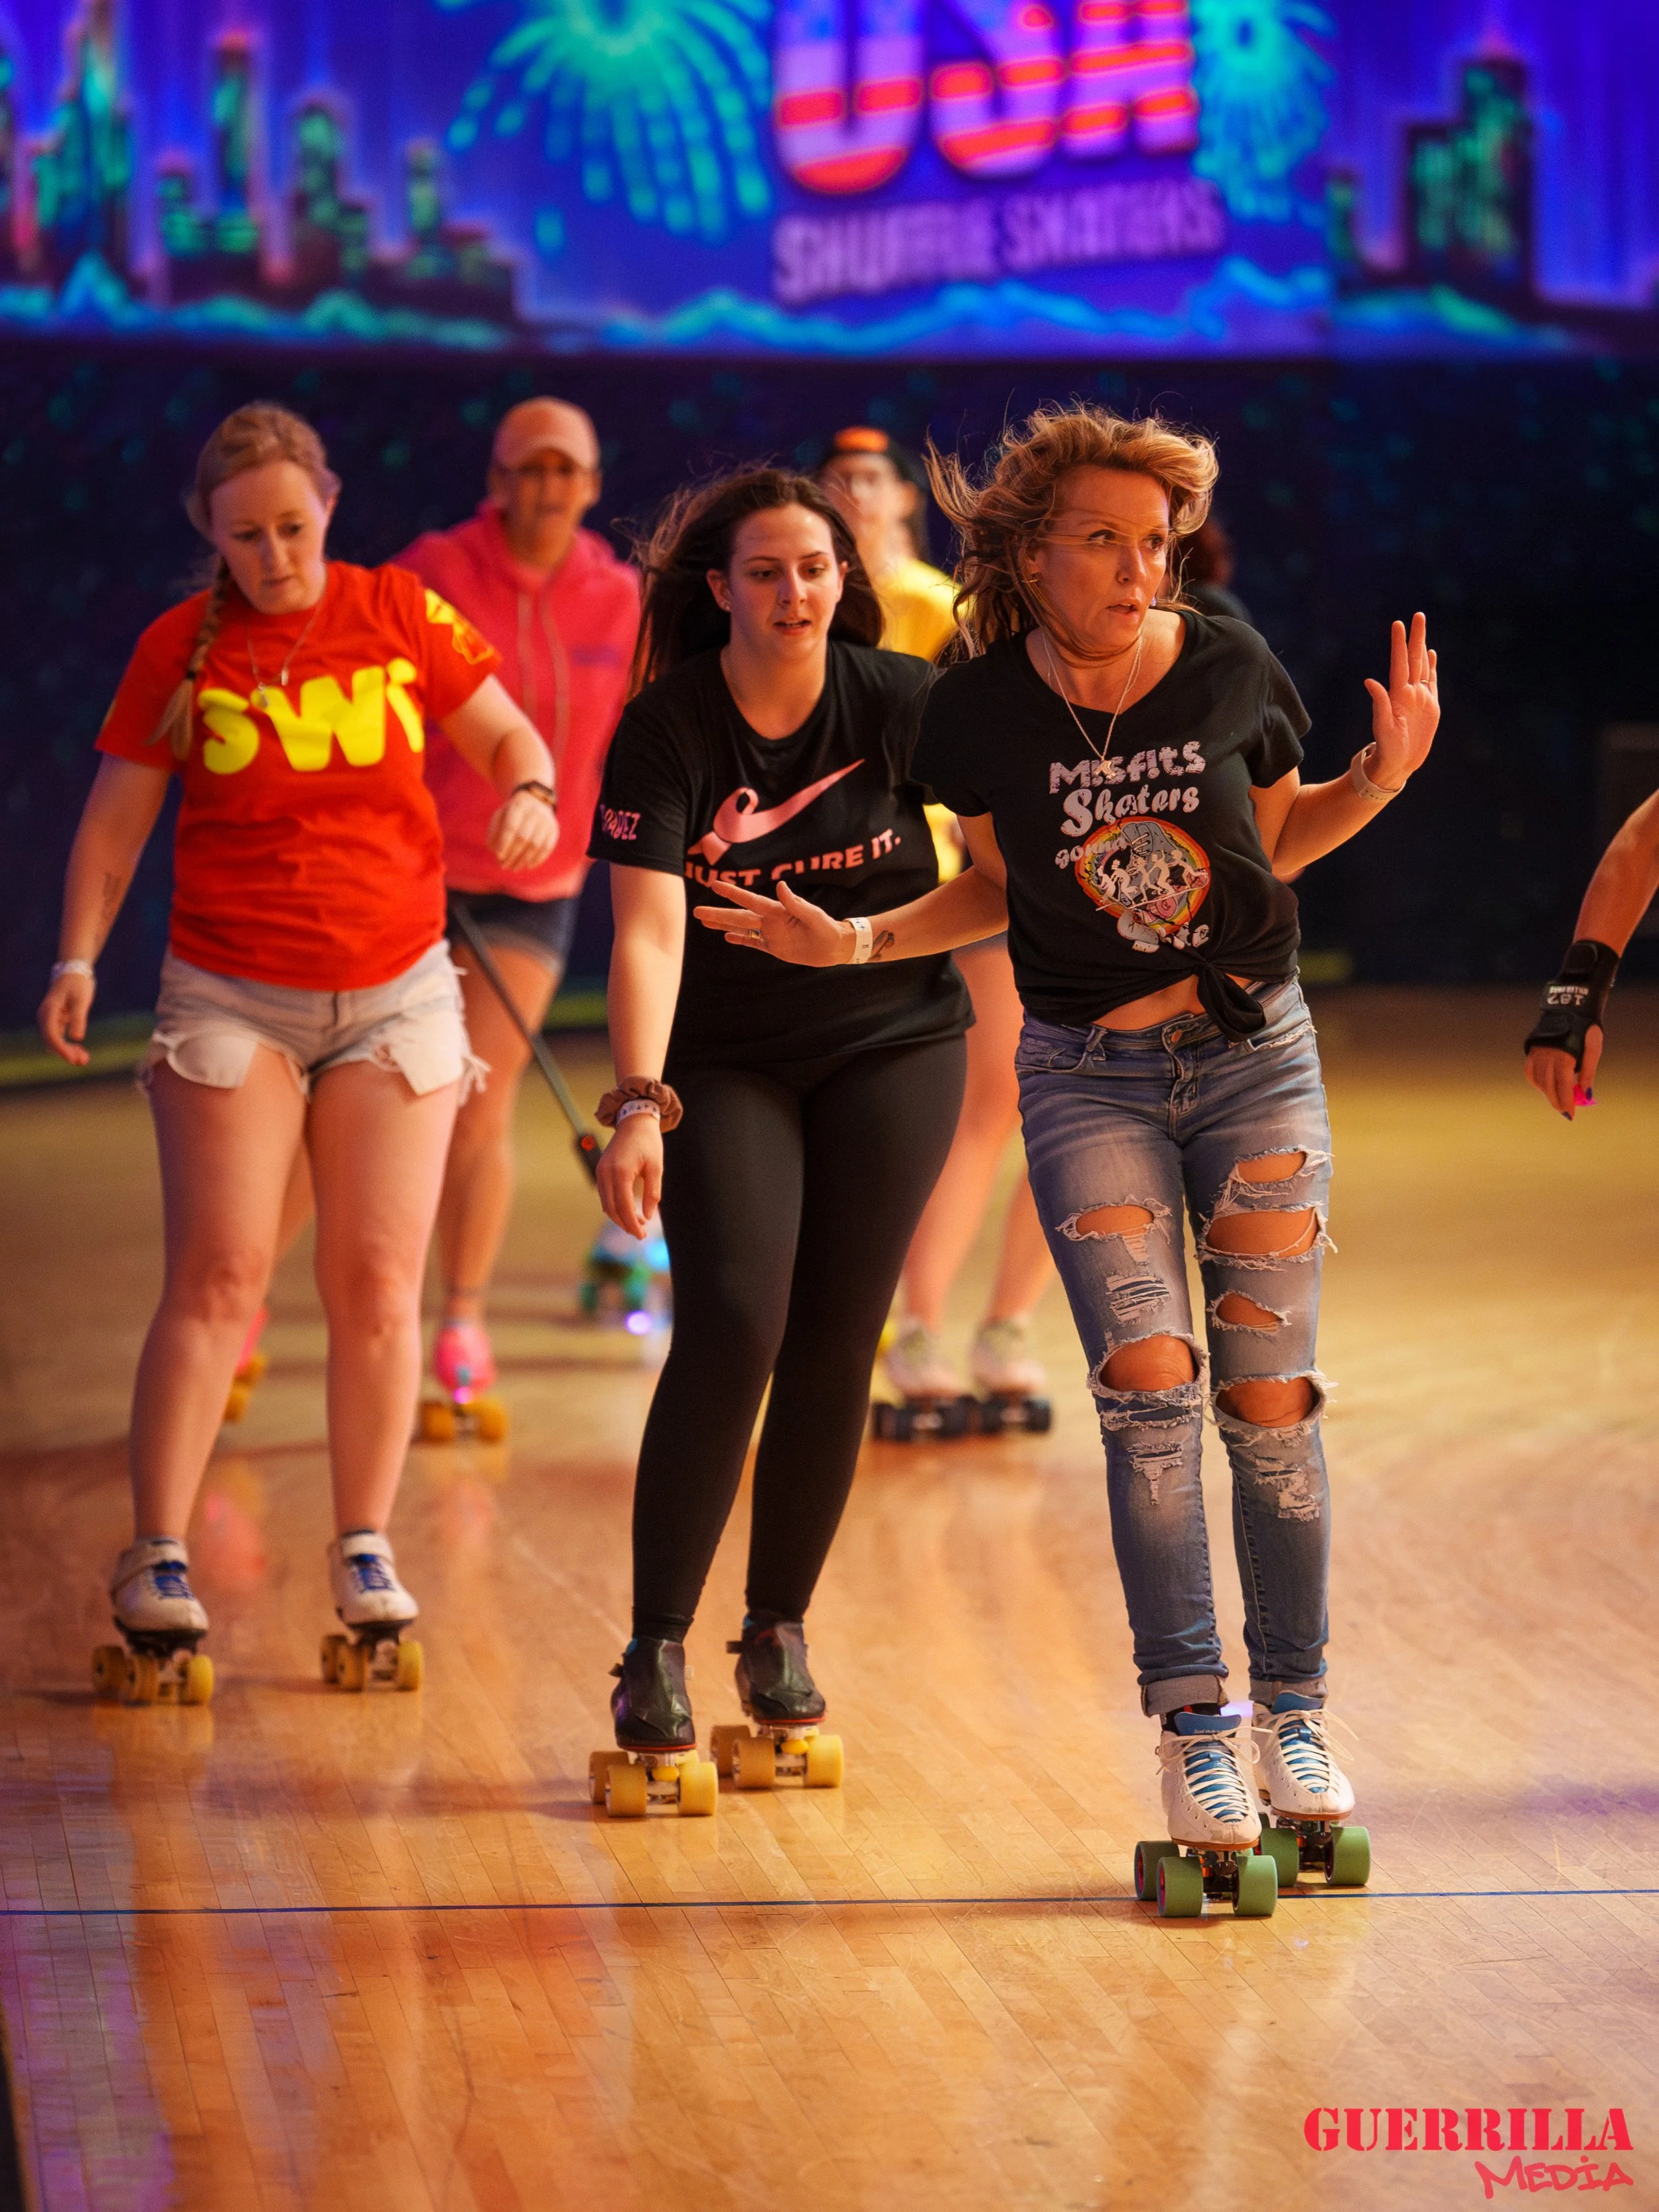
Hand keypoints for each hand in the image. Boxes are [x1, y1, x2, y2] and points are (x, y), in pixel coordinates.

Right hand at [38, 968, 95, 1066]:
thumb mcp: (81, 1000)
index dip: (62, 1049)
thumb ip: (78, 1018)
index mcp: (48, 1011)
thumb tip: (77, 1038)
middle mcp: (46, 1017)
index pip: (51, 1035)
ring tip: (85, 1060)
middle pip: (51, 1041)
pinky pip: (60, 1038)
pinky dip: (69, 1046)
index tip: (73, 1059)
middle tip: (83, 1061)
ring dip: (68, 1051)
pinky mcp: (58, 1021)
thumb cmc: (78, 984)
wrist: (75, 971)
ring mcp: (50, 1020)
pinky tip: (81, 1052)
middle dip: (66, 1053)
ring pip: (55, 1041)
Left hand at [487, 789, 557, 871]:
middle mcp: (535, 811)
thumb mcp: (500, 817)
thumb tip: (497, 853)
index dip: (504, 843)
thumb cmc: (512, 813)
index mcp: (519, 805)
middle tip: (504, 866)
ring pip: (535, 845)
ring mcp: (547, 820)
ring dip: (524, 860)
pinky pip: (547, 848)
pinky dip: (537, 859)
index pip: (511, 827)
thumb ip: (494, 833)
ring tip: (514, 868)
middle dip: (513, 854)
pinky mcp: (554, 829)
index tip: (498, 856)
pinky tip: (528, 866)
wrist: (535, 801)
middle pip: (523, 837)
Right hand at [596, 1113, 663, 1238]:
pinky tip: (628, 1211)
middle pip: (611, 1209)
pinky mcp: (600, 1170)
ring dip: (619, 1217)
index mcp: (620, 1171)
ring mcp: (600, 1171)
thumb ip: (652, 1192)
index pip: (623, 1206)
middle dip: (625, 1224)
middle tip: (640, 1234)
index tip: (642, 1235)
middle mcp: (605, 1173)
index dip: (632, 1224)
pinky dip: (614, 1206)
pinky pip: (604, 1195)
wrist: (634, 1120)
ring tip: (637, 1223)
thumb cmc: (648, 1142)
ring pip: (606, 1204)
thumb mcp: (656, 1167)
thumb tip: (648, 1216)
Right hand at [691, 877, 850, 965]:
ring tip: (704, 921)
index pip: (750, 900)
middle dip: (718, 913)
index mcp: (777, 911)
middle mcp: (770, 920)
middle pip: (739, 916)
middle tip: (696, 911)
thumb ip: (795, 903)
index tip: (715, 884)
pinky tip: (725, 936)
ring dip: (723, 924)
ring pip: (741, 928)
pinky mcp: (773, 946)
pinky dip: (739, 939)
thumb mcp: (813, 915)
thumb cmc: (827, 928)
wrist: (834, 947)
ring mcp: (769, 933)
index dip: (733, 893)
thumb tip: (781, 886)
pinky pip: (752, 942)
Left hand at [1362, 613, 1438, 789]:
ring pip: (1423, 666)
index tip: (1398, 624)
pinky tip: (1431, 655)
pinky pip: (1431, 682)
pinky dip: (1432, 667)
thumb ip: (1378, 704)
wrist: (1398, 764)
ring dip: (1422, 648)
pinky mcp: (1430, 707)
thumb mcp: (1383, 728)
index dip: (1399, 644)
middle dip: (1415, 637)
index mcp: (1398, 695)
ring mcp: (1420, 698)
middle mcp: (1409, 692)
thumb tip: (1369, 681)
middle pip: (1414, 659)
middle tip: (1417, 615)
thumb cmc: (1387, 749)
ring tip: (1422, 628)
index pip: (1399, 663)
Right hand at [1526, 1031, 1601, 1119]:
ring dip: (1547, 1093)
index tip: (1570, 1114)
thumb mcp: (1594, 1048)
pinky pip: (1530, 1072)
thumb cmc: (1585, 1029)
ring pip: (1539, 1081)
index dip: (1566, 1101)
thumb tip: (1585, 1092)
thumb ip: (1588, 1071)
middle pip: (1549, 1086)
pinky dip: (1536, 1082)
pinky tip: (1544, 1086)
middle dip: (1557, 1101)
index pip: (1563, 1085)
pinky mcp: (1532, 1051)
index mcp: (1564, 1056)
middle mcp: (1547, 1057)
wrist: (1569, 1008)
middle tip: (1564, 1111)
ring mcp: (1537, 1054)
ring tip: (1557, 1099)